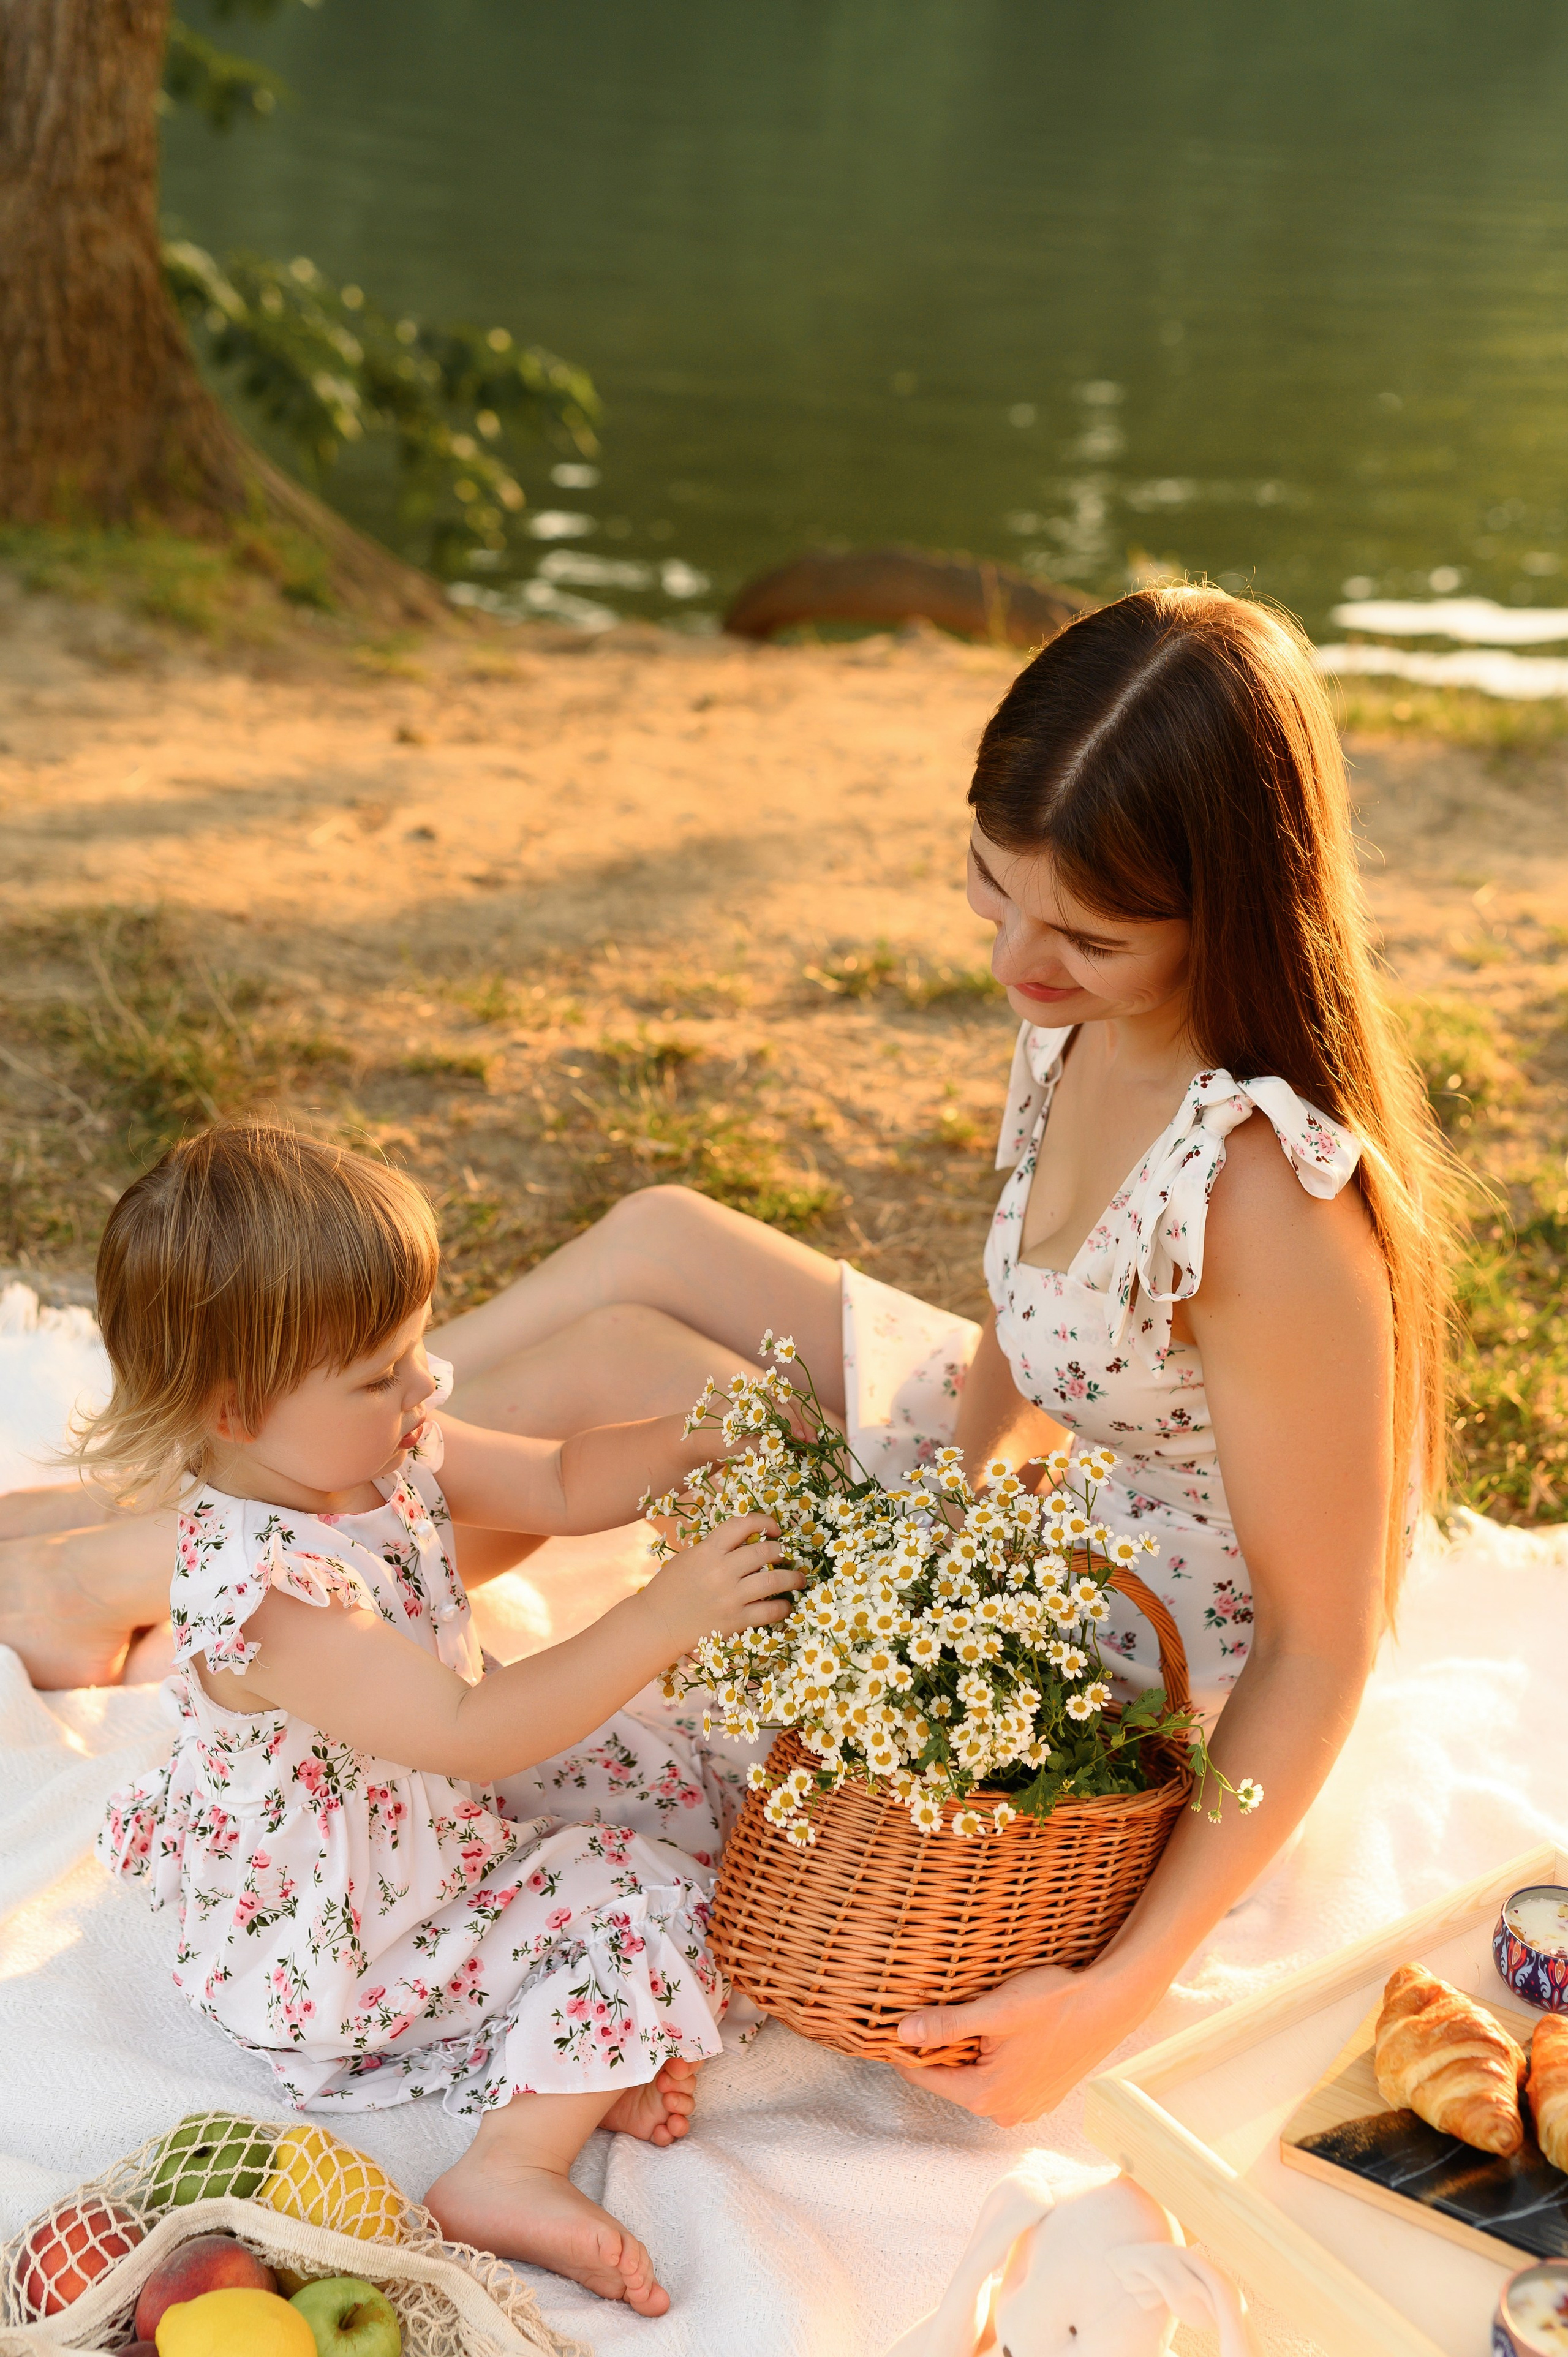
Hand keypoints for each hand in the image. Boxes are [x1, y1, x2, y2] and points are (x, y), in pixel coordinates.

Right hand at [642, 1515, 805, 1655]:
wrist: (657, 1623)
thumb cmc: (670, 1588)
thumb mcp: (689, 1558)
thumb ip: (716, 1548)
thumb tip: (747, 1540)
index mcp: (708, 1551)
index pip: (742, 1525)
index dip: (764, 1521)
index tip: (773, 1528)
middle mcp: (721, 1571)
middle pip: (765, 1551)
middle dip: (782, 1551)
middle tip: (788, 1555)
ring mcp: (730, 1597)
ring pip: (774, 1580)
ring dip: (793, 1578)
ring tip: (800, 1578)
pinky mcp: (735, 1621)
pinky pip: (770, 1611)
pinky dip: (783, 1607)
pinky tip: (785, 1605)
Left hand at [888, 1956, 1164, 2125]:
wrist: (1110, 2005)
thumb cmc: (1054, 2004)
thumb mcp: (995, 2010)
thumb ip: (946, 2025)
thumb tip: (901, 2034)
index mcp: (987, 2095)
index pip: (924, 2076)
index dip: (905, 2047)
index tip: (892, 2021)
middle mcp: (1004, 2112)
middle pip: (950, 2078)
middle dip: (940, 2048)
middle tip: (936, 2009)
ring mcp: (1025, 2107)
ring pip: (975, 2077)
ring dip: (968, 2051)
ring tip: (974, 2016)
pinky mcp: (1040, 2096)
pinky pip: (1000, 2078)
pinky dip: (993, 2057)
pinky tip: (1003, 2031)